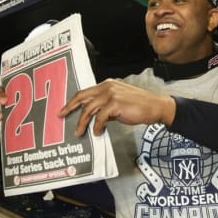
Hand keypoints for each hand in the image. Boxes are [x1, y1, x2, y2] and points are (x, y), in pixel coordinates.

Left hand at [58, 78, 175, 135]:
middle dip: (69, 107)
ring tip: (79, 132)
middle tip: (61, 116)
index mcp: (107, 84)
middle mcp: (107, 86)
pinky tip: (97, 132)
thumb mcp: (119, 103)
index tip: (64, 109)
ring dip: (82, 122)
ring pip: (89, 109)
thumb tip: (92, 117)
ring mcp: (111, 94)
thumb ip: (105, 107)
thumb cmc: (139, 106)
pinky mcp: (115, 104)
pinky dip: (96, 127)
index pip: (85, 92)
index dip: (73, 101)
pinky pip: (100, 118)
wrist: (156, 107)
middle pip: (82, 97)